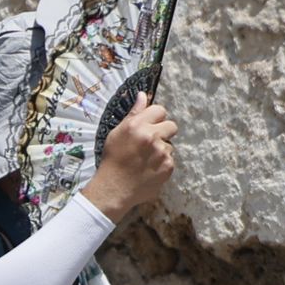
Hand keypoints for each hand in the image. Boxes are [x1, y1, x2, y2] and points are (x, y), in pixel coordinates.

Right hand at [82, 91, 177, 223]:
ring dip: (161, 150)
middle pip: (171, 126)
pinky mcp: (168, 167)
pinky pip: (170, 159)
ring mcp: (162, 153)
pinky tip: (149, 169)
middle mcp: (152, 137)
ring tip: (146, 159)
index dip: (155, 118)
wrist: (114, 188)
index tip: (149, 126)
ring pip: (170, 145)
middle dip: (163, 132)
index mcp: (137, 125)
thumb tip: (143, 95)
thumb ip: (134, 114)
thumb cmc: (112, 159)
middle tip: (150, 143)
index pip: (160, 110)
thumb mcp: (117, 133)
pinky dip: (162, 163)